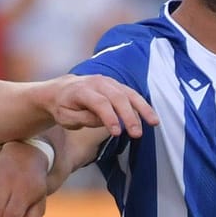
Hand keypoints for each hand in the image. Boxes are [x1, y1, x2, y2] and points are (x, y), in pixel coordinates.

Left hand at [38, 74, 160, 137]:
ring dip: (143, 109)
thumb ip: (84, 119)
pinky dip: (142, 105)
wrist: (61, 90)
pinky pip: (132, 94)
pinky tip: (151, 117)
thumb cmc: (63, 106)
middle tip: (137, 134)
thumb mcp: (65, 117)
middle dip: (129, 116)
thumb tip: (104, 121)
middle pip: (118, 97)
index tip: (117, 133)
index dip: (110, 118)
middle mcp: (97, 83)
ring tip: (154, 123)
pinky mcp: (116, 85)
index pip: (100, 103)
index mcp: (81, 90)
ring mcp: (109, 82)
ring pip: (129, 93)